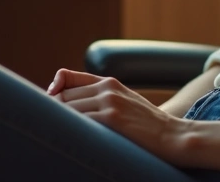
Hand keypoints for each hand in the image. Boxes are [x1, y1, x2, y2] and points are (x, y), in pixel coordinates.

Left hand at [47, 68, 191, 162]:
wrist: (174, 137)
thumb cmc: (149, 126)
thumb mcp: (126, 102)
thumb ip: (102, 98)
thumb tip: (70, 105)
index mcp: (109, 82)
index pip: (66, 78)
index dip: (53, 93)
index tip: (48, 107)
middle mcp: (107, 88)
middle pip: (63, 96)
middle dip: (52, 112)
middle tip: (45, 128)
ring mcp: (109, 102)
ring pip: (67, 109)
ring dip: (56, 123)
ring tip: (51, 137)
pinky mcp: (112, 119)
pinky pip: (79, 122)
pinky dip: (68, 130)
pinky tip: (66, 141)